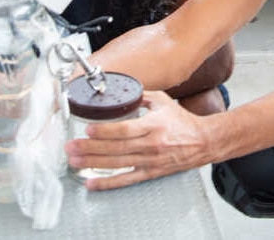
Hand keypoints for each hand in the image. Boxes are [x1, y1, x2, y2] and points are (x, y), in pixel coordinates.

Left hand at [64, 90, 212, 189]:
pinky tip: (91, 182)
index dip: (105, 131)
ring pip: (117, 164)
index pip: (125, 130)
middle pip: (116, 148)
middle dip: (90, 148)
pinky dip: (107, 183)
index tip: (88, 129)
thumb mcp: (162, 101)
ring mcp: (150, 161)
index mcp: (153, 125)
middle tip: (71, 147)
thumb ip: (140, 96)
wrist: (202, 142)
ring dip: (93, 163)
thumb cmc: (182, 121)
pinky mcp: (150, 173)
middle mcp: (151, 145)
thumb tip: (119, 91)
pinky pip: (126, 180)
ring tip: (74, 161)